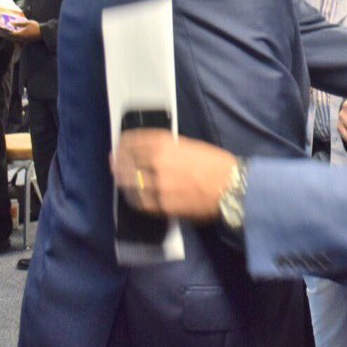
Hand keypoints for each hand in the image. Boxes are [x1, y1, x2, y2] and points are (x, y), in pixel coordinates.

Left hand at [0, 18, 40, 42]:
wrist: (43, 33)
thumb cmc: (36, 27)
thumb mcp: (27, 23)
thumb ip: (18, 23)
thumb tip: (10, 23)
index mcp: (20, 34)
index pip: (9, 33)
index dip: (3, 30)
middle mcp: (20, 39)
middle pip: (9, 37)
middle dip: (3, 34)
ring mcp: (22, 40)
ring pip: (12, 39)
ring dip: (6, 36)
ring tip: (2, 33)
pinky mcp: (25, 41)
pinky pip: (15, 39)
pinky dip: (11, 37)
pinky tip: (11, 34)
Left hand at [111, 128, 235, 222]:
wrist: (232, 187)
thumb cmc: (217, 164)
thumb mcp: (192, 146)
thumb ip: (170, 148)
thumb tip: (152, 152)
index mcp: (166, 144)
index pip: (135, 141)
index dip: (124, 143)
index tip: (119, 144)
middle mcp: (158, 162)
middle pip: (128, 161)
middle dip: (119, 161)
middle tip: (114, 163)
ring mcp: (158, 185)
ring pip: (130, 182)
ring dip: (122, 180)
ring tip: (119, 178)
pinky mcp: (162, 205)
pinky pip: (139, 201)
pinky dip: (133, 197)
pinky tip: (131, 195)